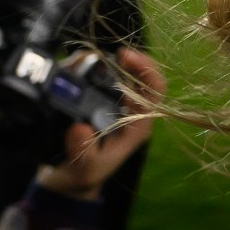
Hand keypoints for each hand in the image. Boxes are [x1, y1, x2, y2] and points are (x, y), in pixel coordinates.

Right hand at [36, 49, 164, 199]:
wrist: (74, 176)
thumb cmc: (87, 172)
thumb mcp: (85, 167)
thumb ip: (83, 150)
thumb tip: (80, 128)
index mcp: (139, 122)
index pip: (155, 88)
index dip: (146, 68)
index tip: (124, 56)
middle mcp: (132, 109)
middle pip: (141, 73)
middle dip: (125, 58)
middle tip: (103, 53)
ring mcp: (117, 102)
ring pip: (122, 71)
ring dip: (106, 60)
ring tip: (84, 59)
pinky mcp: (100, 99)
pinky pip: (102, 74)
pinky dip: (91, 65)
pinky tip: (76, 65)